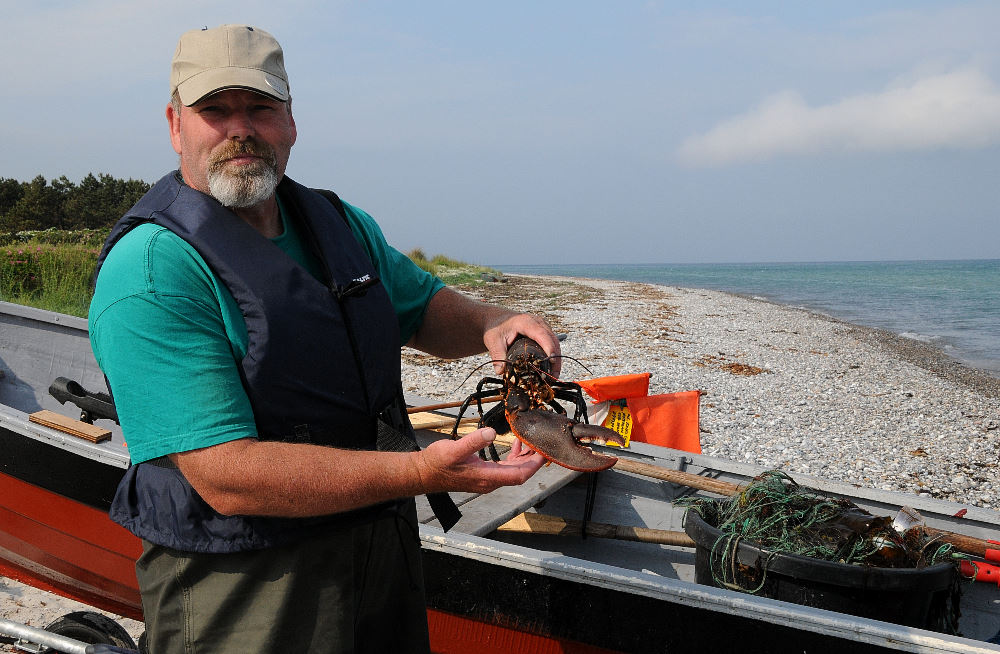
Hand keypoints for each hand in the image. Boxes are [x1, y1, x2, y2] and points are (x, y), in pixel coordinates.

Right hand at [415, 428, 544, 494]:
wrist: (423, 473)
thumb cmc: (437, 463)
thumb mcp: (454, 449)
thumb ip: (474, 441)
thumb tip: (491, 432)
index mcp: (487, 477)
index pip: (520, 475)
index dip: (534, 465)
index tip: (543, 452)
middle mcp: (490, 482)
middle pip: (520, 474)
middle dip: (533, 460)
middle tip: (542, 443)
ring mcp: (486, 480)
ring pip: (513, 471)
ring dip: (524, 458)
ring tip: (530, 442)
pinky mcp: (482, 475)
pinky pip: (505, 468)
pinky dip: (513, 457)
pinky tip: (514, 446)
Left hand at [483, 313, 561, 377]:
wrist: (496, 319)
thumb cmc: (496, 326)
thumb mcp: (493, 340)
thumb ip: (497, 355)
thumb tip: (501, 371)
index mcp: (526, 322)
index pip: (542, 335)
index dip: (549, 347)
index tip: (551, 361)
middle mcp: (538, 323)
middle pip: (553, 340)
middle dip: (555, 359)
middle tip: (553, 376)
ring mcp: (542, 327)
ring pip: (555, 343)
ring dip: (556, 359)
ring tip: (553, 376)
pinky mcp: (543, 333)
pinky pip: (552, 344)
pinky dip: (553, 356)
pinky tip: (550, 369)